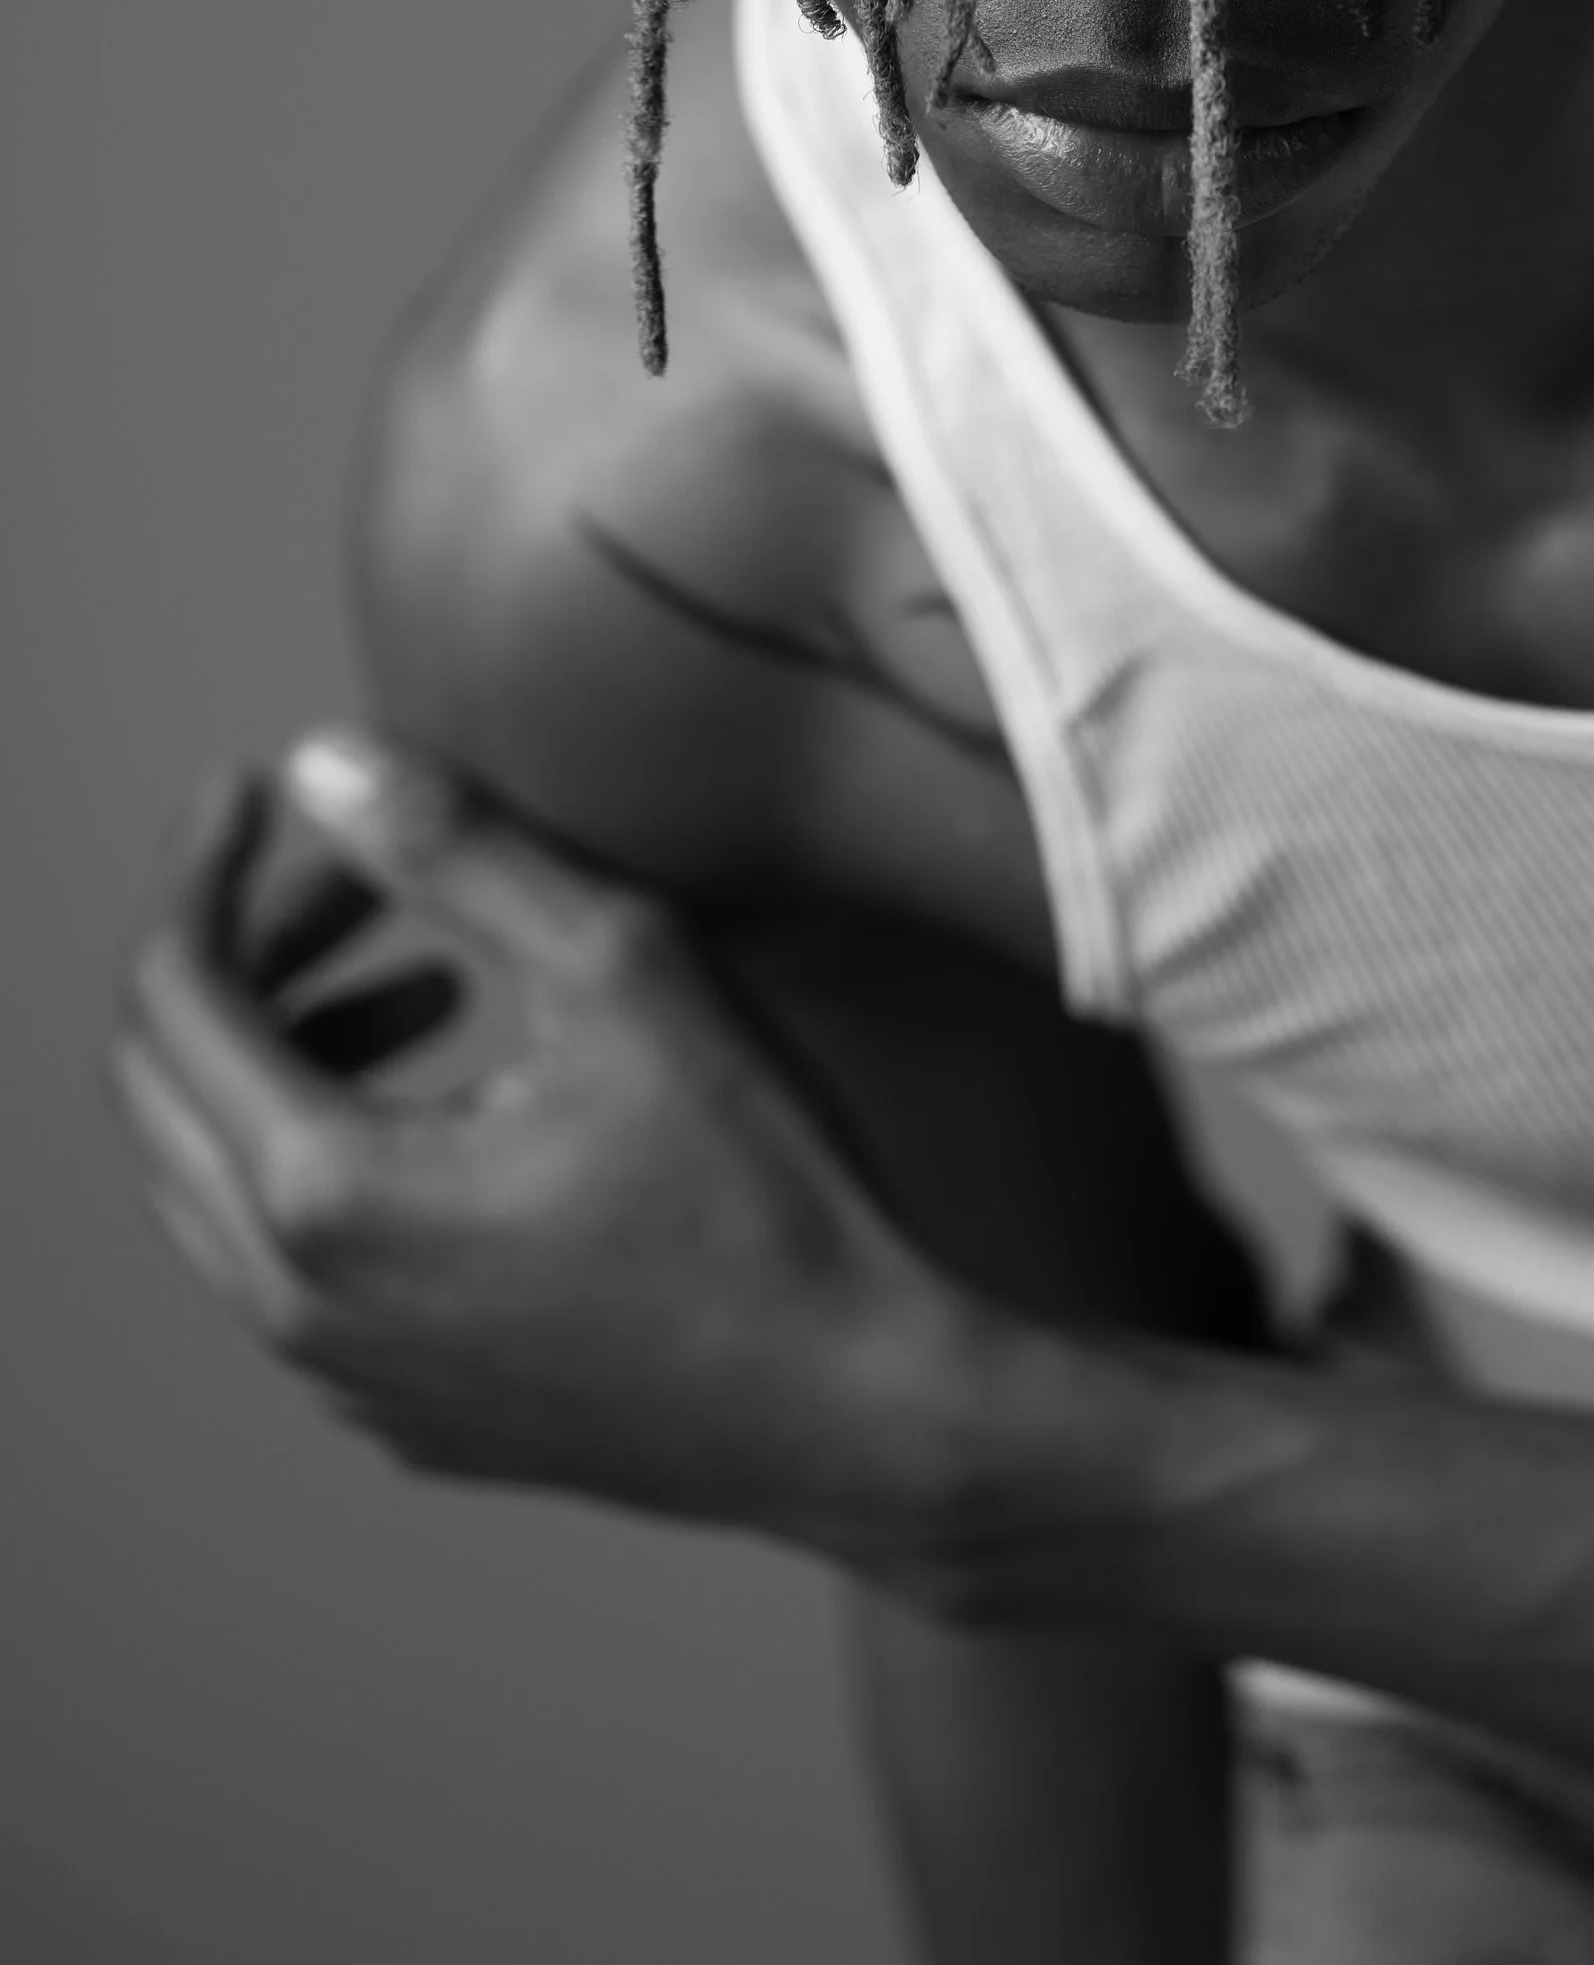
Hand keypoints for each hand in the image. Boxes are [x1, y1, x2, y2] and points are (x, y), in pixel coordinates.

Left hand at [111, 738, 995, 1587]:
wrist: (854, 1409)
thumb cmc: (761, 1190)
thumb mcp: (623, 969)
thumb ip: (459, 851)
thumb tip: (323, 763)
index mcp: (326, 1193)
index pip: (173, 994)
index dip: (201, 864)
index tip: (248, 784)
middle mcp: (297, 1304)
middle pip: (161, 1090)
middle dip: (235, 949)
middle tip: (345, 867)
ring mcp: (344, 1374)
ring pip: (217, 1181)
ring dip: (282, 1052)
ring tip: (425, 975)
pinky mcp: (403, 1408)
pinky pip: (291, 1262)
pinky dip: (324, 1151)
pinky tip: (459, 1097)